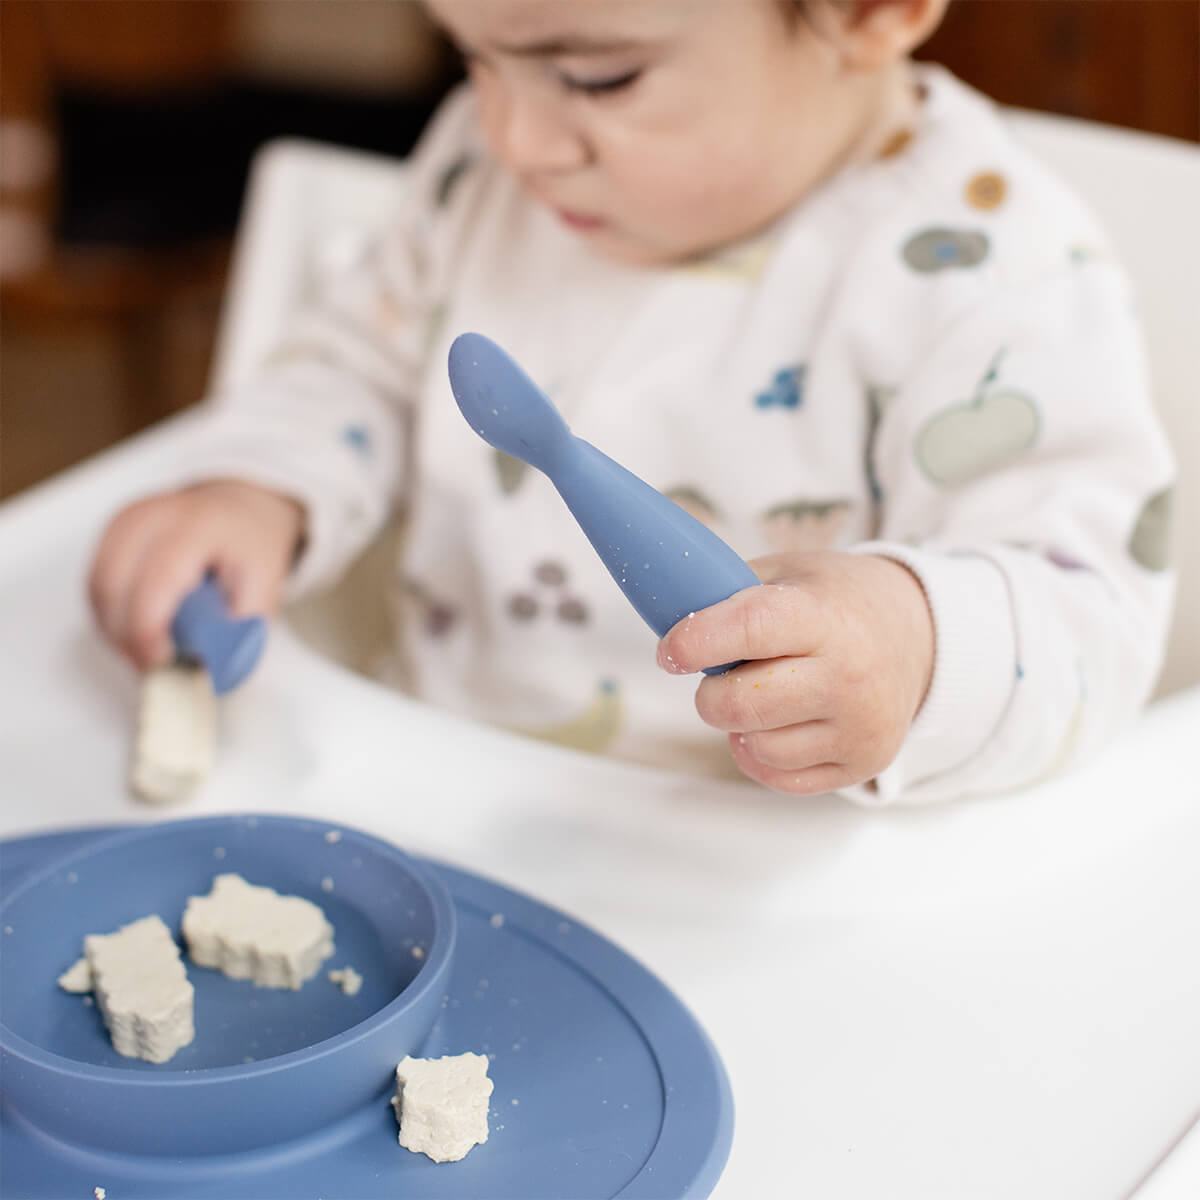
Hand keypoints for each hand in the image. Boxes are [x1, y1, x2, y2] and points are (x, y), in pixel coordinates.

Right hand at [88, 479, 304, 670]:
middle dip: (127, 637)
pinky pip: (96, 585)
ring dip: (117, 630)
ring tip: (154, 646)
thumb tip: (218, 673)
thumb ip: (240, 632)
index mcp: (199, 526)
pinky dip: (112, 616)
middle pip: (113, 586)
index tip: (158, 663)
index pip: (156, 581)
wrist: (239, 514)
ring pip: (98, 589)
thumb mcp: (264, 591)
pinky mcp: (110, 533)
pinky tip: (139, 628)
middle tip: (155, 665)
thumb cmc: (250, 550)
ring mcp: (127, 521)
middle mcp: (155, 516)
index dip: (147, 630)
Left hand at [657, 550, 934, 793]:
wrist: (913, 633)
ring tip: (761, 692)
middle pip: (743, 705)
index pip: (751, 630)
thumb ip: (729, 595)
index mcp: (826, 617)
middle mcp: (850, 675)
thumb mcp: (788, 574)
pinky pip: (778, 777)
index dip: (697, 640)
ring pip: (757, 747)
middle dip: (711, 693)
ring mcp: (860, 726)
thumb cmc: (834, 600)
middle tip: (717, 674)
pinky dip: (759, 753)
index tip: (669, 649)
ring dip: (739, 724)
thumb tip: (665, 619)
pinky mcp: (863, 764)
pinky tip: (774, 724)